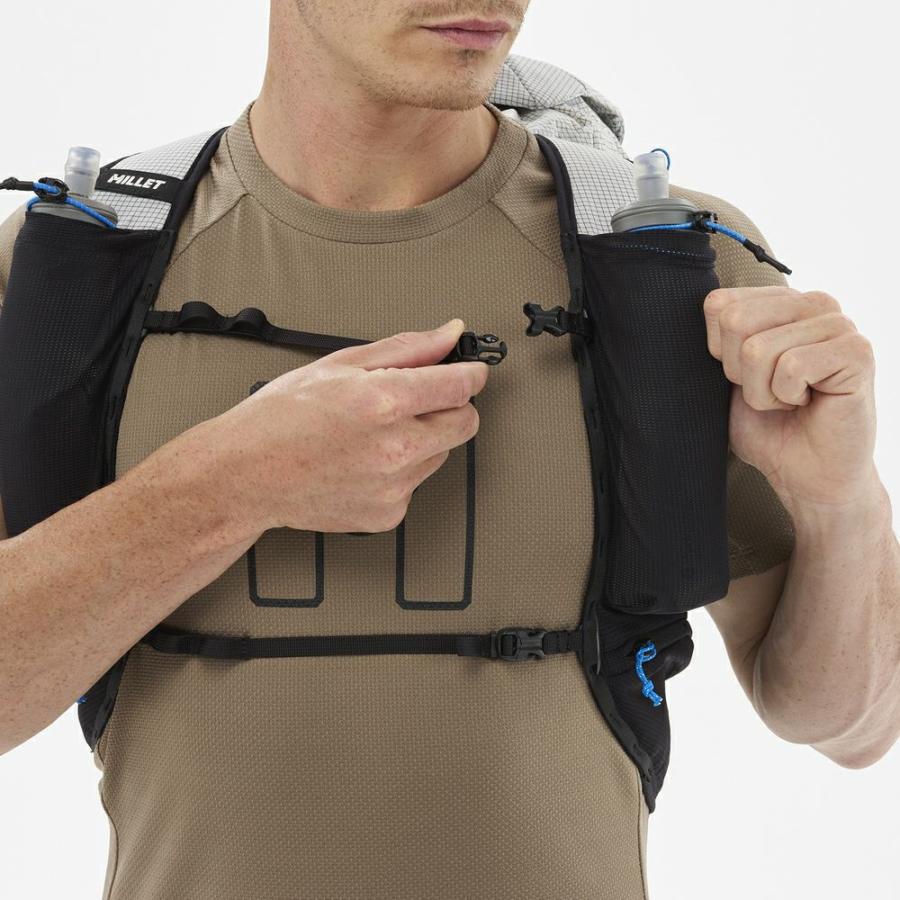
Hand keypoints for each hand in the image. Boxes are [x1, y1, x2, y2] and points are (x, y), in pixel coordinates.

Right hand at [204, 318, 489, 533]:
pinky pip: (415, 484)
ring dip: (423, 439)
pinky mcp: (388, 514)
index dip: (471, 373)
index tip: (471, 370)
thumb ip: (406, 349)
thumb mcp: (340, 364)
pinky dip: (400, 471)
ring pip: (440, 454)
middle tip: (416, 399)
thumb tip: (449, 334)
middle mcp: (395, 449)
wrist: (244, 475)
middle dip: (451, 407)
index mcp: (384, 402)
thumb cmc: (279, 418)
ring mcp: (394, 486)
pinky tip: (362, 461)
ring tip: (372, 433)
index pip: (460, 386)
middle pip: (465, 424)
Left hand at [703, 286, 877, 510]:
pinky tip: (809, 404)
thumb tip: (709, 305)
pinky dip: (787, 396)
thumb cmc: (769, 427)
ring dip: (764, 391)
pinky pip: (792, 366)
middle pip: (735, 321)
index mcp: (781, 303)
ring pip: (759, 349)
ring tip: (791, 401)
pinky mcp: (857, 352)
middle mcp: (813, 304)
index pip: (719, 304)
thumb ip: (718, 340)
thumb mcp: (727, 379)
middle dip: (740, 372)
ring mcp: (839, 324)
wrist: (807, 476)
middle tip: (771, 392)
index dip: (719, 353)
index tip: (746, 377)